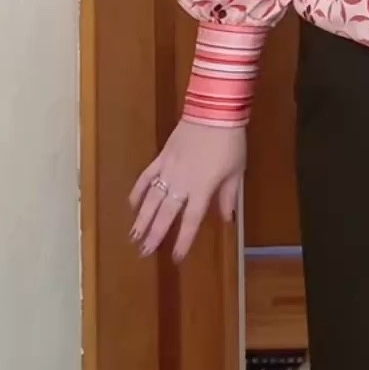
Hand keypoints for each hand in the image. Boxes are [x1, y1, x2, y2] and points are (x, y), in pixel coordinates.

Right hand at [129, 119, 246, 263]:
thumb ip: (228, 196)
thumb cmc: (230, 142)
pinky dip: (138, 191)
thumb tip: (226, 218)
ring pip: (151, 199)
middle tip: (143, 252)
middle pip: (165, 214)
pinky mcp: (161, 156)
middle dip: (154, 235)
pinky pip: (146, 177)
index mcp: (202, 189)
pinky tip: (132, 204)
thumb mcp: (236, 172)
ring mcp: (169, 170)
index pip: (190, 222)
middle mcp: (182, 183)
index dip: (182, 241)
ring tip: (133, 235)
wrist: (214, 111)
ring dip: (141, 218)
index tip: (175, 258)